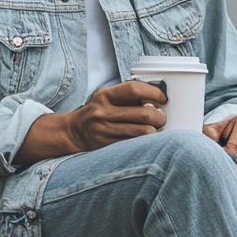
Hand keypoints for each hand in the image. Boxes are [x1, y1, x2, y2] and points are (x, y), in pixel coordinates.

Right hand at [15, 81, 166, 163]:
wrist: (74, 132)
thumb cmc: (96, 112)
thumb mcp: (106, 97)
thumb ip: (127, 96)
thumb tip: (155, 99)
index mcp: (105, 96)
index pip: (134, 89)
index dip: (153, 93)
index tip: (162, 99)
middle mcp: (103, 113)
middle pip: (144, 113)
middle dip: (160, 116)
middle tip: (162, 118)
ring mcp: (105, 131)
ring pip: (143, 132)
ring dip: (155, 131)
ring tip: (155, 129)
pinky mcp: (108, 146)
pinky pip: (135, 145)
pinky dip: (145, 142)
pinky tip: (146, 139)